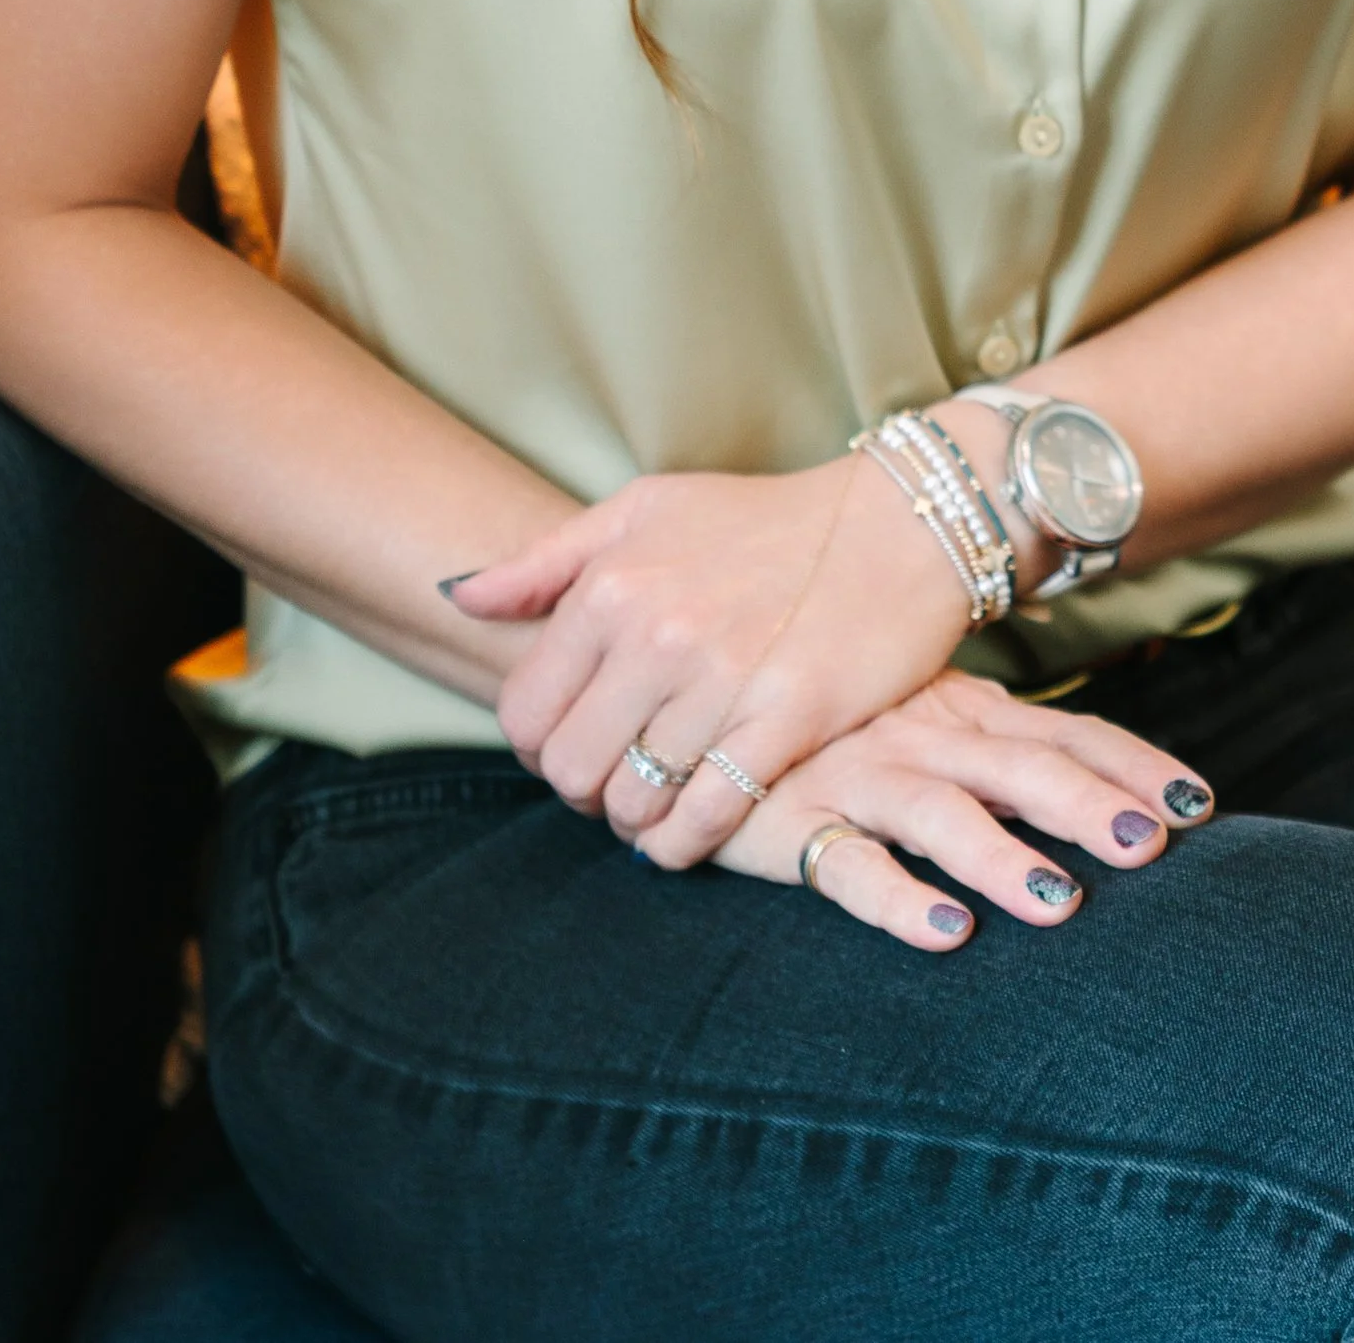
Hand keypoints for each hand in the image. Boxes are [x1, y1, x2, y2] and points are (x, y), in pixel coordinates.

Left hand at [445, 449, 991, 864]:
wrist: (896, 524)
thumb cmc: (763, 519)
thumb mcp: (646, 510)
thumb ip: (546, 560)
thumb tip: (458, 598)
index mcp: (613, 585)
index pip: (526, 711)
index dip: (538, 746)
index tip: (570, 746)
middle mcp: (659, 633)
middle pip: (571, 768)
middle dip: (581, 792)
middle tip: (611, 784)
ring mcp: (724, 680)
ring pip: (636, 802)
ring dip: (636, 822)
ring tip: (653, 807)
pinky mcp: (788, 721)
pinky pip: (707, 817)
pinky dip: (685, 844)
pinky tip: (688, 833)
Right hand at [712, 669, 1217, 949]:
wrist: (700, 702)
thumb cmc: (834, 716)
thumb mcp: (927, 713)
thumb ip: (999, 743)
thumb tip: (1103, 788)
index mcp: (965, 709)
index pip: (1067, 731)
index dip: (1132, 763)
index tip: (1200, 805)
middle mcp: (921, 735)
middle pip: (1021, 768)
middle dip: (1088, 803)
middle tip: (1151, 846)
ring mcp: (858, 775)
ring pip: (942, 813)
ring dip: (1003, 857)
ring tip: (1062, 905)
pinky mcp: (792, 822)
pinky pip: (847, 865)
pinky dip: (898, 899)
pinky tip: (946, 934)